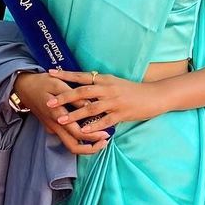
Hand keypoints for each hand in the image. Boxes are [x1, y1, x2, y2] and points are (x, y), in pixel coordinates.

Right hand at [13, 72, 109, 155]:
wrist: (23, 87)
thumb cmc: (41, 82)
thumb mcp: (57, 84)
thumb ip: (74, 96)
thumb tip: (90, 105)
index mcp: (57, 115)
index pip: (78, 134)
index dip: (93, 137)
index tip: (107, 134)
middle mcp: (55, 126)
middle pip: (74, 147)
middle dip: (91, 148)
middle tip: (105, 142)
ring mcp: (52, 128)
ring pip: (70, 145)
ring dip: (85, 145)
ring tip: (100, 139)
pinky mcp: (52, 126)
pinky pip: (66, 137)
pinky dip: (79, 138)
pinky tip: (88, 130)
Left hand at [45, 69, 167, 132]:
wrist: (155, 95)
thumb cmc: (133, 91)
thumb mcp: (115, 83)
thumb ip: (99, 85)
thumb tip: (83, 86)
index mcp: (104, 79)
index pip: (81, 75)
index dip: (65, 74)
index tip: (50, 73)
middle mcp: (107, 88)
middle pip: (82, 91)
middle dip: (64, 97)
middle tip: (49, 102)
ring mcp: (114, 101)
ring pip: (91, 107)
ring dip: (75, 114)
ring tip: (61, 120)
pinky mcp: (122, 113)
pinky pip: (105, 120)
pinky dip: (93, 126)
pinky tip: (83, 131)